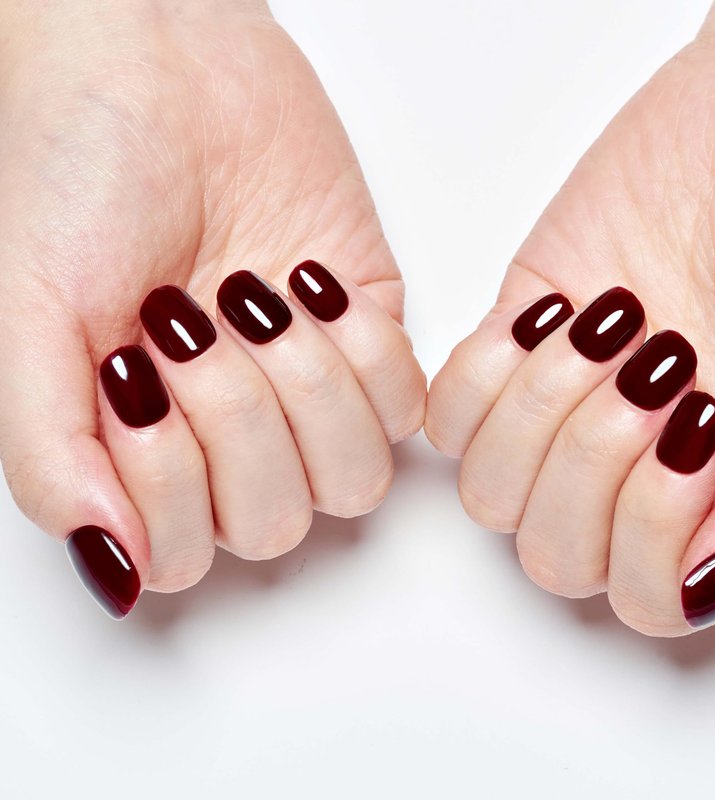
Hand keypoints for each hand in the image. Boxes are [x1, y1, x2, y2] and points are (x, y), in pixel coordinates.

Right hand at [0, 1, 424, 616]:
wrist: (162, 69)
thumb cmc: (79, 178)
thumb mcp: (28, 315)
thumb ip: (50, 453)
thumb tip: (115, 566)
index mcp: (141, 453)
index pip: (186, 556)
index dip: (171, 481)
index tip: (133, 373)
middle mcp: (228, 440)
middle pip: (276, 522)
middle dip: (238, 417)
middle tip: (189, 319)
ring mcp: (305, 397)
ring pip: (353, 480)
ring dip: (308, 390)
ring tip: (252, 299)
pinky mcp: (367, 343)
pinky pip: (405, 408)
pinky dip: (364, 350)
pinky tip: (309, 284)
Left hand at [426, 0, 714, 635]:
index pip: (649, 599)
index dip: (652, 533)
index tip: (696, 429)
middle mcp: (632, 475)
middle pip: (556, 557)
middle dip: (591, 461)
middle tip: (656, 365)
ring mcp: (561, 418)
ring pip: (490, 496)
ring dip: (540, 410)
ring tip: (610, 328)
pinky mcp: (509, 357)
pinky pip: (446, 419)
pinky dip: (484, 372)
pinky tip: (552, 315)